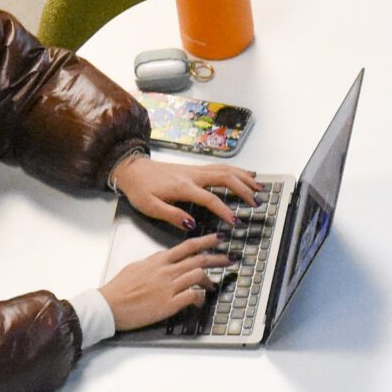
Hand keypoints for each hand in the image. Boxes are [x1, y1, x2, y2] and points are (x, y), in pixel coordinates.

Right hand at [100, 235, 232, 329]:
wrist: (109, 305)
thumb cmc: (118, 288)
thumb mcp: (136, 267)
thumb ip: (154, 263)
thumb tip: (163, 262)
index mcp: (158, 261)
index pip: (187, 246)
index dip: (205, 241)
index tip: (218, 238)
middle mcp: (166, 271)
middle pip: (198, 260)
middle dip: (217, 258)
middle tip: (228, 259)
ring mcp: (168, 287)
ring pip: (198, 276)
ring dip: (209, 281)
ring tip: (212, 285)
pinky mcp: (169, 304)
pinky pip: (192, 297)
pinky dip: (200, 298)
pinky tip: (199, 301)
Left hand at [113, 153, 262, 230]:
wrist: (132, 170)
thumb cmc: (140, 190)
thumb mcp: (150, 207)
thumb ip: (172, 215)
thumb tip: (191, 224)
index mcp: (183, 187)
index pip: (210, 199)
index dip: (225, 210)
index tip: (237, 222)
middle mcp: (193, 175)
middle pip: (225, 178)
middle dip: (244, 189)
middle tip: (257, 202)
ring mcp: (195, 169)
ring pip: (226, 169)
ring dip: (244, 177)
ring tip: (259, 187)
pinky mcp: (195, 168)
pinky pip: (221, 167)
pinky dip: (236, 170)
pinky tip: (246, 174)